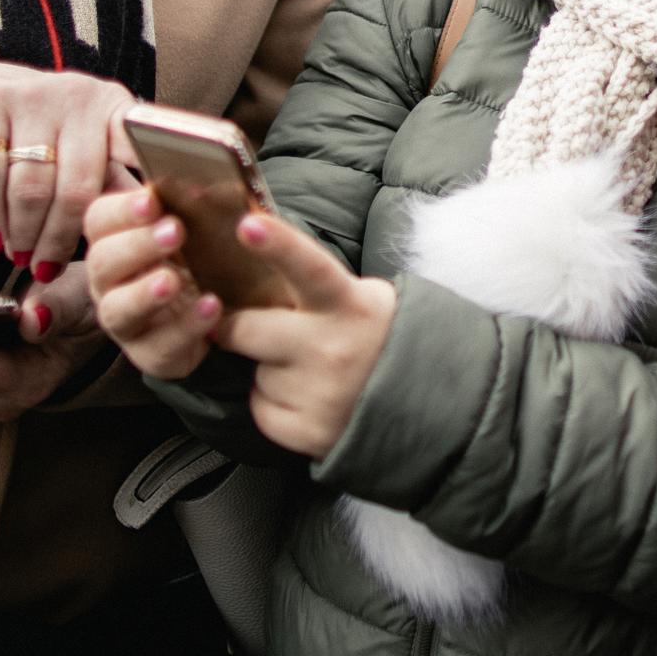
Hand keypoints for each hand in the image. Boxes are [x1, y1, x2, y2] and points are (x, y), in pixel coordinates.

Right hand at [0, 60, 137, 281]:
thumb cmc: (51, 134)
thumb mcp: (90, 151)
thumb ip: (114, 187)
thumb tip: (145, 235)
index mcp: (114, 109)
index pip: (135, 146)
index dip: (142, 179)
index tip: (149, 216)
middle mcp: (78, 98)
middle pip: (75, 187)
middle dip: (59, 238)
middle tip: (48, 267)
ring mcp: (32, 97)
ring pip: (29, 187)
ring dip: (24, 233)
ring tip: (22, 257)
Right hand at [83, 184, 219, 382]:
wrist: (224, 307)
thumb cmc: (200, 254)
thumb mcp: (197, 223)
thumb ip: (192, 201)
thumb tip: (206, 177)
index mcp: (115, 239)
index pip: (98, 219)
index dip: (121, 210)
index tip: (153, 198)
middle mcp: (109, 281)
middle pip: (102, 262)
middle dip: (136, 245)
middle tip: (174, 231)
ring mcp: (126, 321)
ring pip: (117, 310)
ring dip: (144, 292)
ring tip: (174, 279)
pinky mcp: (150, 353)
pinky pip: (160, 345)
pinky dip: (185, 326)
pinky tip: (210, 307)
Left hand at [215, 212, 397, 458]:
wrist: (421, 404)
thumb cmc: (377, 338)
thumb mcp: (362, 298)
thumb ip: (313, 283)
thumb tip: (256, 255)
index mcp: (348, 304)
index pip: (309, 268)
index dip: (278, 244)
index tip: (248, 224)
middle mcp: (332, 348)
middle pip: (247, 330)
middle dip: (235, 328)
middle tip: (242, 327)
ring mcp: (320, 394)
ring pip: (256, 372)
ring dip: (270, 369)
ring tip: (310, 372)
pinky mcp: (307, 431)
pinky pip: (262, 407)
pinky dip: (275, 403)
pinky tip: (309, 398)